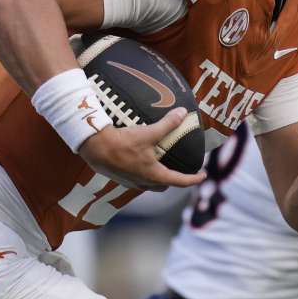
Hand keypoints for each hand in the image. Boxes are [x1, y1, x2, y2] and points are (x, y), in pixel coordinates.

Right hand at [78, 107, 206, 190]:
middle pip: (164, 185)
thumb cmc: (123, 144)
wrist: (94, 148)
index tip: (203, 175)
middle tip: (180, 170)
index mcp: (154, 175)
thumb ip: (168, 124)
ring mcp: (130, 181)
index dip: (194, 179)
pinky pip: (136, 178)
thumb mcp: (148, 133)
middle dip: (174, 179)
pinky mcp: (119, 177)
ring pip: (149, 184)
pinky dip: (143, 172)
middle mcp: (143, 182)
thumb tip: (183, 113)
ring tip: (160, 164)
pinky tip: (139, 160)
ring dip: (157, 177)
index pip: (180, 181)